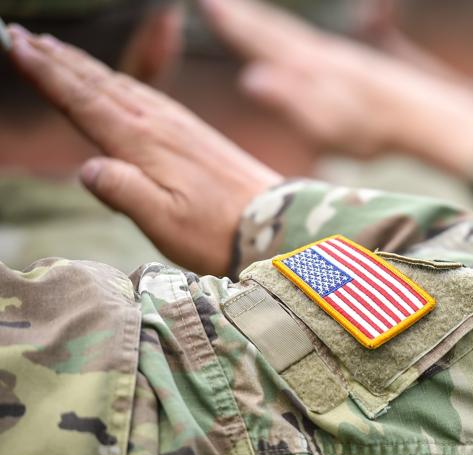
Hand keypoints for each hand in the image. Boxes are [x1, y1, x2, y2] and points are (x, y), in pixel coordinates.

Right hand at [6, 25, 282, 275]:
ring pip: (121, 84)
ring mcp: (179, 125)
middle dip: (56, 59)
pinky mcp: (194, 132)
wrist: (277, 224)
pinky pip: (147, 94)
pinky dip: (119, 80)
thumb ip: (126, 194)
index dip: (47, 74)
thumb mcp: (166, 223)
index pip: (84, 101)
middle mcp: (159, 125)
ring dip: (84, 65)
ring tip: (53, 49)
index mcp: (144, 143)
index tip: (14, 46)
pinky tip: (114, 82)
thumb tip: (87, 168)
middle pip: (98, 83)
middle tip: (19, 35)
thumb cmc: (218, 232)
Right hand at [200, 0, 472, 176]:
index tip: (209, 5)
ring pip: (297, 35)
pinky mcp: (359, 67)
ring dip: (271, 24)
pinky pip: (317, 44)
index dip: (234, 26)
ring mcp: (342, 58)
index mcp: (308, 69)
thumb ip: (290, 101)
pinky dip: (299, 39)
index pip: (262, 42)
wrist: (425, 117)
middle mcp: (322, 56)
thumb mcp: (327, 125)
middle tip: (218, 4)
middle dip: (246, 18)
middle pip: (277, 31)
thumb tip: (251, 78)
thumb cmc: (374, 129)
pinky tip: (304, 47)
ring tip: (253, 17)